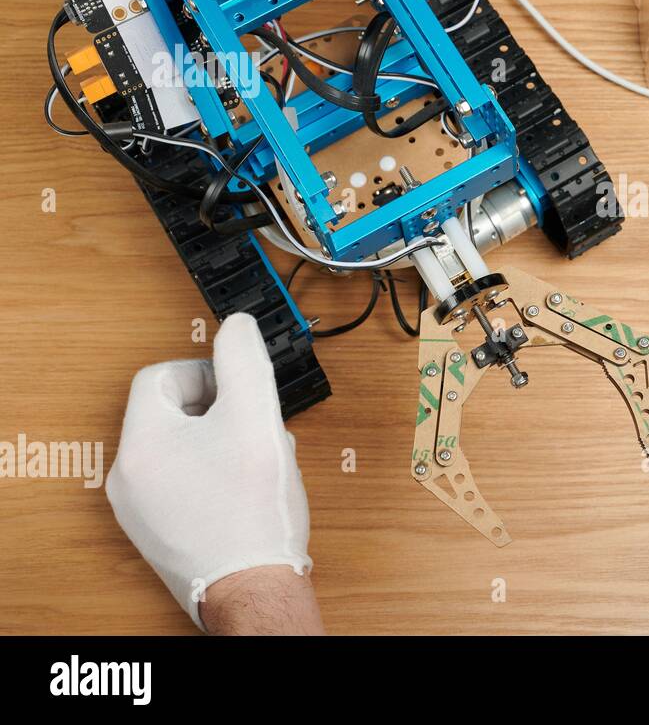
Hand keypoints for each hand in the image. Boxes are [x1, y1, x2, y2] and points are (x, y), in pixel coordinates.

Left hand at [106, 313, 314, 630]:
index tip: (238, 389)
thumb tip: (237, 326)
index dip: (205, 373)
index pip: (158, 377)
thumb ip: (245, 361)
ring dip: (219, 441)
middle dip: (218, 409)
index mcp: (142, 442)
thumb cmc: (252, 512)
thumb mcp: (256, 418)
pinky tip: (244, 489)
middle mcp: (128, 476)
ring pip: (178, 448)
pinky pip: (179, 482)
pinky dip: (211, 474)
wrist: (254, 587)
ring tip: (253, 459)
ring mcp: (139, 508)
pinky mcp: (157, 532)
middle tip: (252, 425)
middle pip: (169, 412)